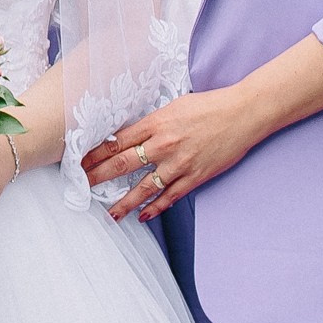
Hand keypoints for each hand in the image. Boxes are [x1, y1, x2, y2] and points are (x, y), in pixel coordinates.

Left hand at [82, 87, 261, 223]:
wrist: (243, 113)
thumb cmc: (209, 105)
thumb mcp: (174, 106)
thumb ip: (152, 122)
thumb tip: (130, 134)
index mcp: (156, 123)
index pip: (117, 141)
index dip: (96, 154)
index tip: (80, 162)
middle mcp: (163, 144)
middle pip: (123, 164)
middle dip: (99, 176)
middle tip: (83, 186)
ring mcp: (179, 163)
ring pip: (144, 188)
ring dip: (124, 203)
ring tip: (110, 214)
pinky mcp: (195, 177)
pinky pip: (169, 196)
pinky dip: (155, 208)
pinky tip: (143, 216)